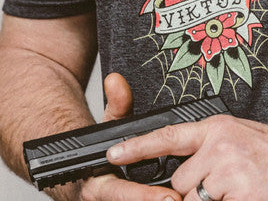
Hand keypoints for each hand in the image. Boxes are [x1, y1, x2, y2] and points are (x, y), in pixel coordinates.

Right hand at [78, 73, 180, 200]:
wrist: (80, 170)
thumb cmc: (101, 148)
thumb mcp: (108, 125)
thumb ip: (116, 104)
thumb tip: (116, 81)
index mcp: (95, 184)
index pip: (119, 192)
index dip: (143, 195)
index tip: (169, 195)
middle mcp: (102, 199)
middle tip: (181, 200)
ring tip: (186, 200)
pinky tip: (182, 199)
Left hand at [105, 115, 267, 200]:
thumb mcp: (248, 139)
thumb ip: (216, 148)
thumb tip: (192, 167)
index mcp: (222, 129)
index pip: (170, 135)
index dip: (138, 146)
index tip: (113, 155)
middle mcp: (220, 148)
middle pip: (181, 182)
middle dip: (196, 193)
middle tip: (229, 189)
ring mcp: (227, 175)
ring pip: (194, 200)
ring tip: (243, 191)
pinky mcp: (235, 198)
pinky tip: (250, 195)